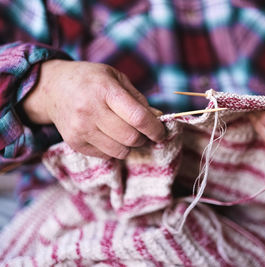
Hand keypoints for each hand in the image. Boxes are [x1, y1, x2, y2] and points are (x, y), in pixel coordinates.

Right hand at [22, 60, 164, 158]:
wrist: (53, 88)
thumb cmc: (91, 80)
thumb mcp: (116, 78)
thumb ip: (139, 99)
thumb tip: (158, 118)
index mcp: (105, 90)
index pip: (137, 117)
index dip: (155, 128)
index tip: (161, 132)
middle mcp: (90, 110)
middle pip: (131, 138)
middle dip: (144, 138)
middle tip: (144, 131)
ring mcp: (81, 129)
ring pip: (120, 151)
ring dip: (130, 145)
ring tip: (126, 133)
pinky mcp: (75, 143)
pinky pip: (106, 156)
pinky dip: (114, 149)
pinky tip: (109, 135)